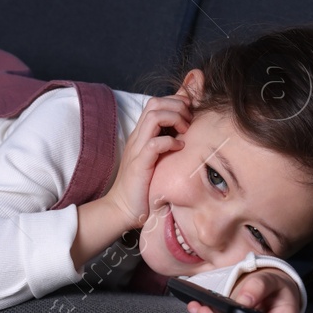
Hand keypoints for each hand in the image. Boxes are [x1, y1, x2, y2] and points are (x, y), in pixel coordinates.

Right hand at [104, 94, 192, 229]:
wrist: (122, 209)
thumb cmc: (143, 187)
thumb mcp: (157, 161)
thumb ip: (167, 145)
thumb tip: (187, 136)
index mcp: (142, 134)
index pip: (156, 102)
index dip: (176, 102)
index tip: (190, 116)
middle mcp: (138, 137)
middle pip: (155, 103)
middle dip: (177, 106)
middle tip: (190, 123)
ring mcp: (137, 149)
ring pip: (154, 116)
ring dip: (175, 119)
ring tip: (185, 132)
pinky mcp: (139, 164)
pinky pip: (154, 144)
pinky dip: (170, 142)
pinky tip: (179, 149)